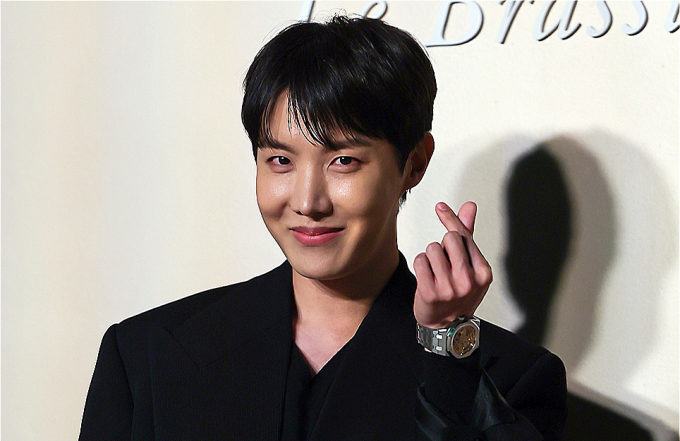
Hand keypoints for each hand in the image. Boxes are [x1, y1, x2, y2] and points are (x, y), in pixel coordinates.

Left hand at [413, 201, 491, 327]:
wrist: (448, 327)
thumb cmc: (459, 292)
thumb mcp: (471, 266)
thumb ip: (468, 234)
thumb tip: (469, 206)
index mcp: (483, 272)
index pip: (464, 236)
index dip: (450, 220)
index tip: (440, 207)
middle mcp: (468, 280)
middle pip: (448, 239)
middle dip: (443, 246)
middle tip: (445, 264)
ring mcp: (449, 288)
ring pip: (432, 249)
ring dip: (430, 257)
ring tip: (436, 273)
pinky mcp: (430, 293)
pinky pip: (420, 260)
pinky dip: (420, 265)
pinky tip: (427, 277)